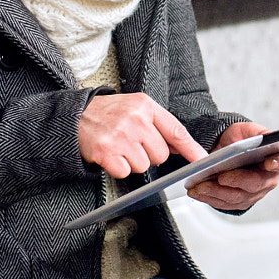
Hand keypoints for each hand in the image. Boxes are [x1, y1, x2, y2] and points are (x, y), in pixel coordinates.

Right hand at [79, 93, 205, 179]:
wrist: (75, 116)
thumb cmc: (108, 113)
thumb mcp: (135, 108)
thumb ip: (158, 124)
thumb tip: (181, 146)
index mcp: (145, 106)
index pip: (176, 131)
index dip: (192, 148)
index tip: (203, 160)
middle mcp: (135, 119)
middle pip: (161, 155)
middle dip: (148, 154)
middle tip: (131, 142)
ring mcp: (120, 136)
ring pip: (144, 166)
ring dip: (132, 161)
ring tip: (119, 147)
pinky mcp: (106, 152)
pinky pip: (125, 172)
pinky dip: (118, 168)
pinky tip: (110, 155)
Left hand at [186, 121, 278, 210]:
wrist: (225, 151)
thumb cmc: (240, 140)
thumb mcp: (248, 130)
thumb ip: (259, 132)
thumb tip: (266, 137)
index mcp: (276, 159)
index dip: (278, 163)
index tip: (269, 162)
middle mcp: (268, 179)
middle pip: (256, 184)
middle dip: (237, 181)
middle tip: (221, 177)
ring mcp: (254, 193)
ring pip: (237, 197)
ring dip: (217, 192)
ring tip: (200, 185)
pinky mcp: (240, 202)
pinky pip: (225, 203)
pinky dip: (209, 198)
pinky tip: (197, 192)